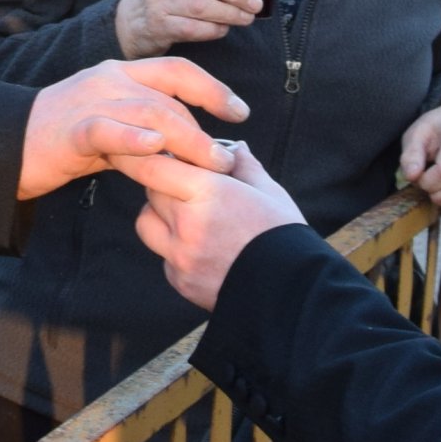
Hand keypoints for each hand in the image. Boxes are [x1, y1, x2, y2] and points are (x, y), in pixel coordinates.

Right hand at [19, 58, 249, 198]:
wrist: (8, 144)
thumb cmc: (63, 138)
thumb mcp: (112, 124)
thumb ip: (146, 126)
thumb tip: (189, 144)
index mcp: (121, 73)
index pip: (178, 71)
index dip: (214, 89)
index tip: (241, 111)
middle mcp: (109, 79)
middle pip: (170, 94)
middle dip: (206, 125)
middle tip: (228, 157)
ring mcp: (90, 101)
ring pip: (148, 111)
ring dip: (185, 138)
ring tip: (209, 163)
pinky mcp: (72, 130)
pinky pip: (108, 130)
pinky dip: (134, 139)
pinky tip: (156, 148)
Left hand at [118, 140, 305, 310]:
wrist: (293, 293)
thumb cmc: (284, 236)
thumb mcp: (270, 192)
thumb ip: (245, 166)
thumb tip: (234, 147)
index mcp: (209, 193)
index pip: (155, 167)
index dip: (151, 157)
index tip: (156, 153)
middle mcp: (187, 224)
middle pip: (150, 192)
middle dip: (162, 183)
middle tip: (185, 184)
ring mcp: (180, 256)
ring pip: (147, 224)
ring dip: (159, 215)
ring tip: (188, 216)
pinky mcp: (180, 281)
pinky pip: (163, 256)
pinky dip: (174, 248)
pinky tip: (202, 249)